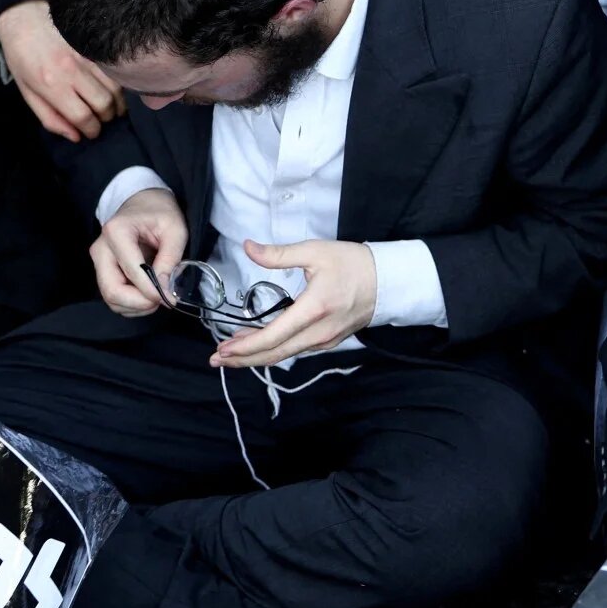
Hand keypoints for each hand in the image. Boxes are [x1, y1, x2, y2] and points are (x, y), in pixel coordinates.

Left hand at [0, 0, 124, 140]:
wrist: (25, 21)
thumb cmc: (23, 60)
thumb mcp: (28, 93)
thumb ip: (50, 118)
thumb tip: (75, 136)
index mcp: (52, 84)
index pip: (83, 116)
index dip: (91, 130)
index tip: (91, 132)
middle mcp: (72, 70)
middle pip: (104, 104)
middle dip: (106, 118)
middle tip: (101, 120)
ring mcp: (87, 57)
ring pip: (116, 89)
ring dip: (117, 105)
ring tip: (110, 108)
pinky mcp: (97, 48)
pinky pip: (117, 73)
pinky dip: (120, 87)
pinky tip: (114, 93)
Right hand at [89, 188, 185, 316]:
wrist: (143, 202)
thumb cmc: (160, 212)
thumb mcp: (176, 229)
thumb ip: (170, 259)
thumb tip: (166, 290)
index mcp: (117, 232)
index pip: (131, 272)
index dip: (151, 290)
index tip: (171, 298)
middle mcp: (100, 249)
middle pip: (112, 291)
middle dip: (140, 303)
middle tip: (163, 300)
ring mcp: (99, 261)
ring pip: (110, 298)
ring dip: (136, 306)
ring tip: (158, 296)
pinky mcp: (103, 270)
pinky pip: (113, 296)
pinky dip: (131, 304)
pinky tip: (148, 295)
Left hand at [211, 239, 375, 367]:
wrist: (389, 280)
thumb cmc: (354, 264)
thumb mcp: (316, 251)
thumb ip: (279, 253)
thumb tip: (248, 247)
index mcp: (314, 309)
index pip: (273, 337)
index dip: (244, 346)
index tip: (222, 348)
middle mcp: (319, 331)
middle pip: (275, 354)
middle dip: (243, 359)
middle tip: (217, 360)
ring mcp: (326, 339)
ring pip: (286, 355)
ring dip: (257, 357)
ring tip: (233, 355)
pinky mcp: (330, 340)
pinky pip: (297, 351)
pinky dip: (275, 351)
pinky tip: (262, 347)